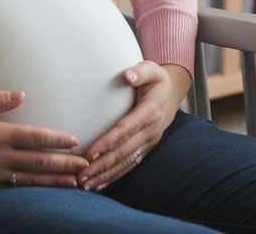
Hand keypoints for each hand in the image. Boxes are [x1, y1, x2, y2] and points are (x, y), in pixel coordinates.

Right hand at [0, 90, 88, 190]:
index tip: (76, 141)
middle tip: (87, 166)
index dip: (57, 140)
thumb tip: (21, 94)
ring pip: (30, 181)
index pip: (35, 138)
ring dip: (55, 182)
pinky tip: (45, 192)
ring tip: (75, 183)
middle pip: (39, 163)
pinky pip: (14, 190)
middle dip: (65, 165)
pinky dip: (33, 191)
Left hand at [77, 62, 190, 190]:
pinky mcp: (147, 148)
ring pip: (126, 162)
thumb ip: (140, 71)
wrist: (174, 92)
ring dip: (106, 175)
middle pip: (123, 152)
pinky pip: (131, 165)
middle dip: (101, 166)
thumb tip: (128, 75)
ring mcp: (150, 142)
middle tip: (81, 177)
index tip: (89, 154)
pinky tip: (100, 184)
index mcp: (149, 113)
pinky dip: (115, 176)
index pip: (124, 131)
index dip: (107, 144)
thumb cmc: (157, 79)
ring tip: (86, 185)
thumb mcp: (152, 69)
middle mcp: (151, 131)